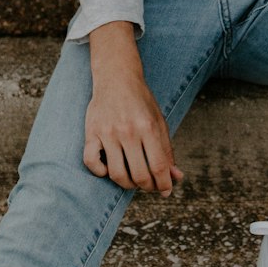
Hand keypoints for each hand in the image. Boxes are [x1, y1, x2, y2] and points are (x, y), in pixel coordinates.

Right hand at [83, 68, 184, 196]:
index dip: (164, 184)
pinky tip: (109, 169)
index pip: (159, 166)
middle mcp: (128, 131)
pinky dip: (100, 172)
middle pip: (139, 174)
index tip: (166, 189)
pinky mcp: (91, 133)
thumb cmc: (141, 101)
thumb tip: (176, 177)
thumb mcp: (159, 122)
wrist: (116, 77)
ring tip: (132, 180)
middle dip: (148, 187)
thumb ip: (167, 150)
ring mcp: (107, 133)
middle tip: (150, 185)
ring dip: (127, 184)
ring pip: (116, 174)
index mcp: (148, 127)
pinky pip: (91, 163)